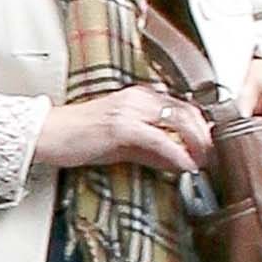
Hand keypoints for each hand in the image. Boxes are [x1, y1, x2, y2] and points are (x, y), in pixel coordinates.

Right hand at [31, 84, 212, 179]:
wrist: (48, 135)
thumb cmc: (79, 136)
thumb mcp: (123, 142)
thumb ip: (152, 149)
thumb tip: (178, 160)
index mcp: (140, 96)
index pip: (184, 106)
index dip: (202, 127)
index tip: (210, 146)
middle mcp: (138, 98)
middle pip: (188, 111)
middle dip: (206, 136)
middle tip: (213, 157)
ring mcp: (130, 110)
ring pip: (179, 121)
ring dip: (197, 144)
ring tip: (204, 163)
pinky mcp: (122, 126)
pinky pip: (159, 139)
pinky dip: (177, 153)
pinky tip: (186, 165)